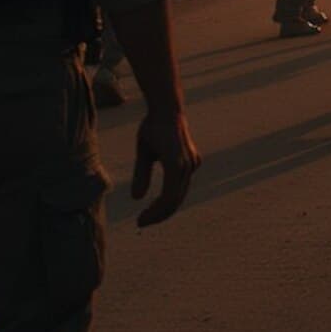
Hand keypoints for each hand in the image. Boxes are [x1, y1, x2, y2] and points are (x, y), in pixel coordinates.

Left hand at [131, 108, 198, 227]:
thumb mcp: (142, 151)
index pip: (168, 198)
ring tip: (148, 214)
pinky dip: (172, 194)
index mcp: (176, 163)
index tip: (140, 221)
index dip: (156, 213)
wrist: (169, 109)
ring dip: (165, 206)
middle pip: (176, 199)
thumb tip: (136, 199)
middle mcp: (188, 165)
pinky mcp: (194, 161)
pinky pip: (183, 183)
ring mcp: (193, 163)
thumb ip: (141, 174)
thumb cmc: (152, 128)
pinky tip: (159, 200)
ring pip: (181, 192)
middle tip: (141, 222)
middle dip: (160, 213)